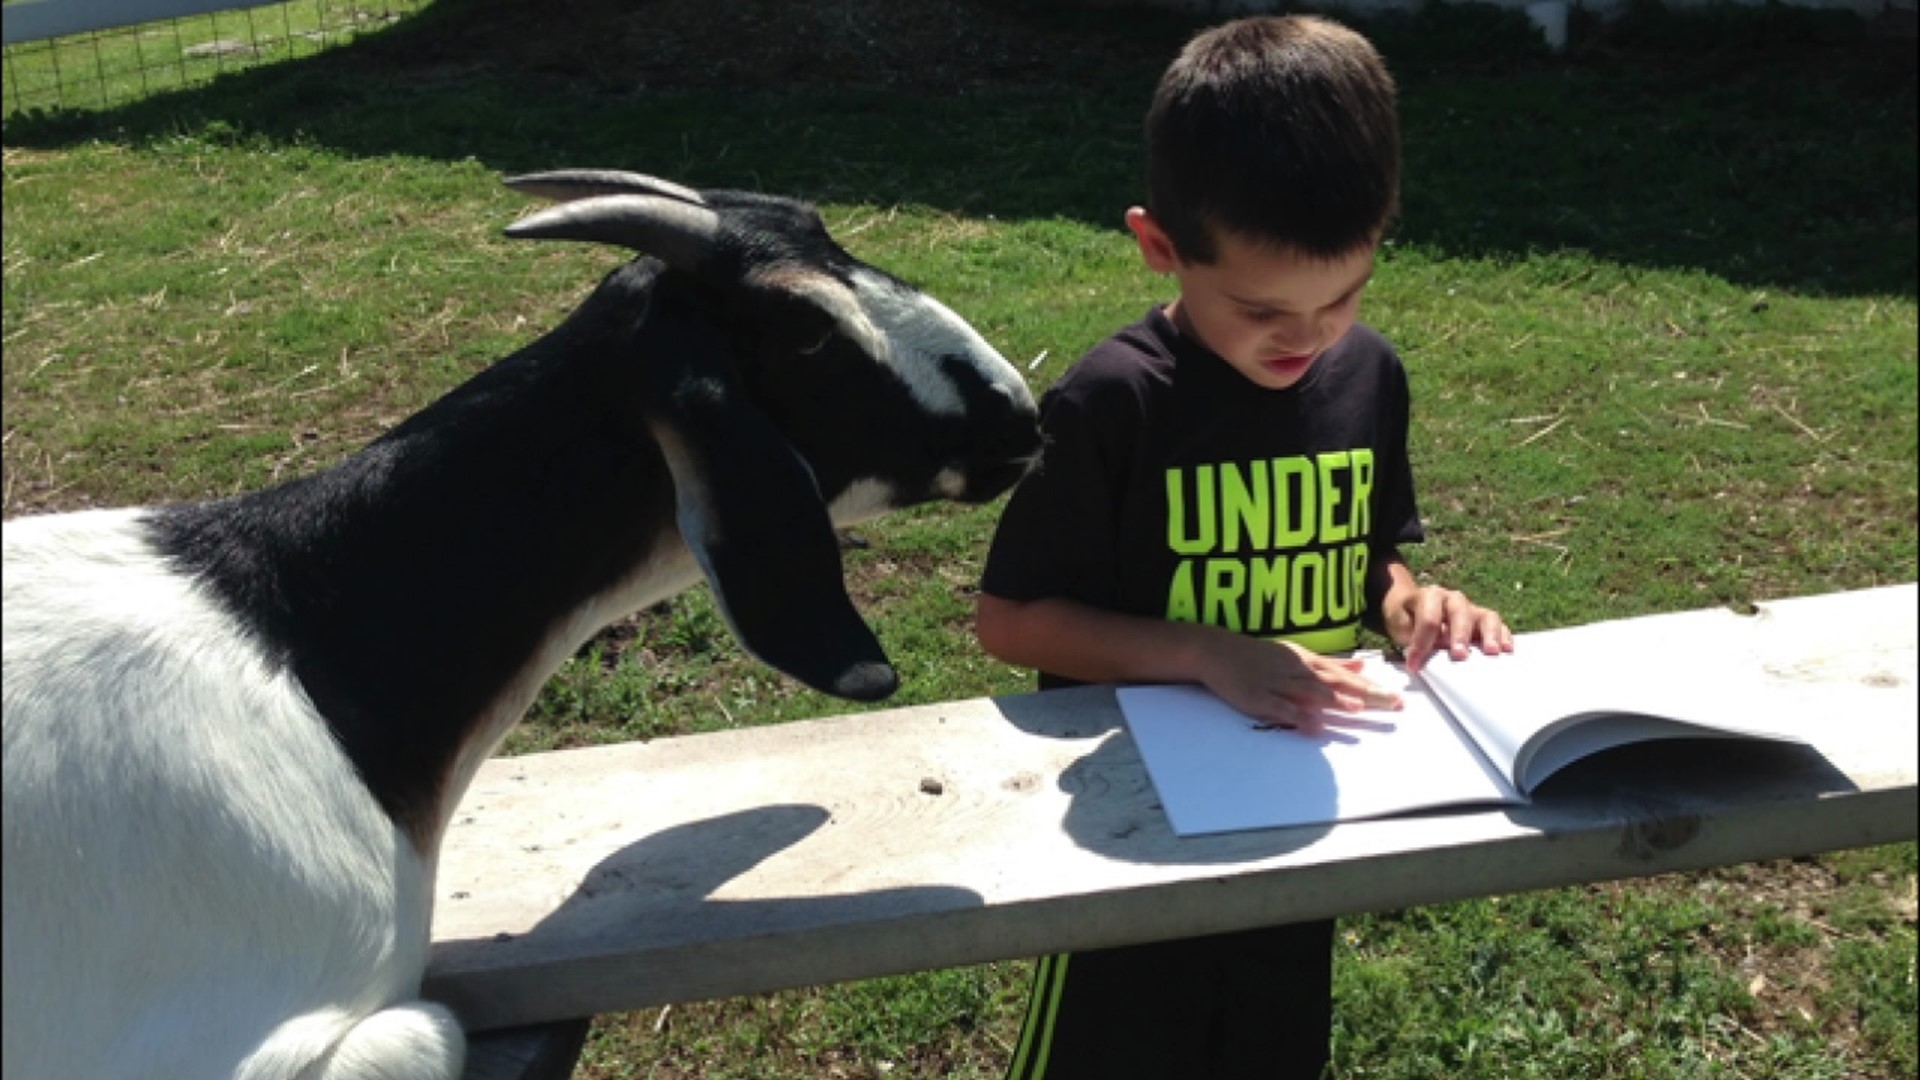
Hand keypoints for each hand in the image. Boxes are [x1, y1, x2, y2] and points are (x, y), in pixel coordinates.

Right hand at [1198, 635, 1402, 732]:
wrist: (1218, 650)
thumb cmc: (1259, 655)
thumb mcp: (1298, 653)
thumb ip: (1330, 662)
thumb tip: (1361, 665)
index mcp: (1307, 662)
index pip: (1345, 676)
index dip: (1371, 686)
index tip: (1397, 697)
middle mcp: (1297, 671)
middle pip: (1336, 683)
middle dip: (1364, 694)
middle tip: (1392, 704)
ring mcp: (1278, 684)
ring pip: (1311, 692)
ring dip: (1334, 700)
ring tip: (1357, 708)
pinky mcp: (1258, 698)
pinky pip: (1281, 708)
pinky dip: (1298, 715)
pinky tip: (1313, 724)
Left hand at [1385, 584, 1513, 673]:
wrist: (1413, 608)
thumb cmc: (1408, 619)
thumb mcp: (1401, 627)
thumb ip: (1412, 639)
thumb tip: (1423, 658)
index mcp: (1430, 596)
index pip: (1429, 619)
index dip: (1421, 643)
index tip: (1414, 665)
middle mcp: (1454, 599)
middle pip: (1460, 613)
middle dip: (1460, 635)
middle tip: (1460, 655)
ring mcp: (1472, 609)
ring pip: (1486, 616)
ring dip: (1489, 634)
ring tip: (1492, 652)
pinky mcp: (1484, 620)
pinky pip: (1499, 625)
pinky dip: (1504, 636)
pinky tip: (1507, 650)